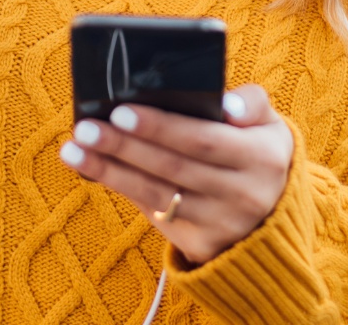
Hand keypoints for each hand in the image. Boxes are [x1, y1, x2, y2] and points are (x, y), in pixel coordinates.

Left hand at [59, 86, 293, 263]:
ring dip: (110, 169)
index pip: (203, 140)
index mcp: (262, 159)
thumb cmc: (258, 156)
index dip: (161, 126)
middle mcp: (243, 196)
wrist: (273, 219)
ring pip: (157, 194)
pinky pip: (153, 211)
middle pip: (172, 167)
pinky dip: (120, 187)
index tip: (122, 110)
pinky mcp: (200, 244)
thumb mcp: (270, 127)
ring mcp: (220, 224)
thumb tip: (225, 102)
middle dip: (124, 146)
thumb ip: (252, 104)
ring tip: (74, 148)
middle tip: (86, 127)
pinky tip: (91, 168)